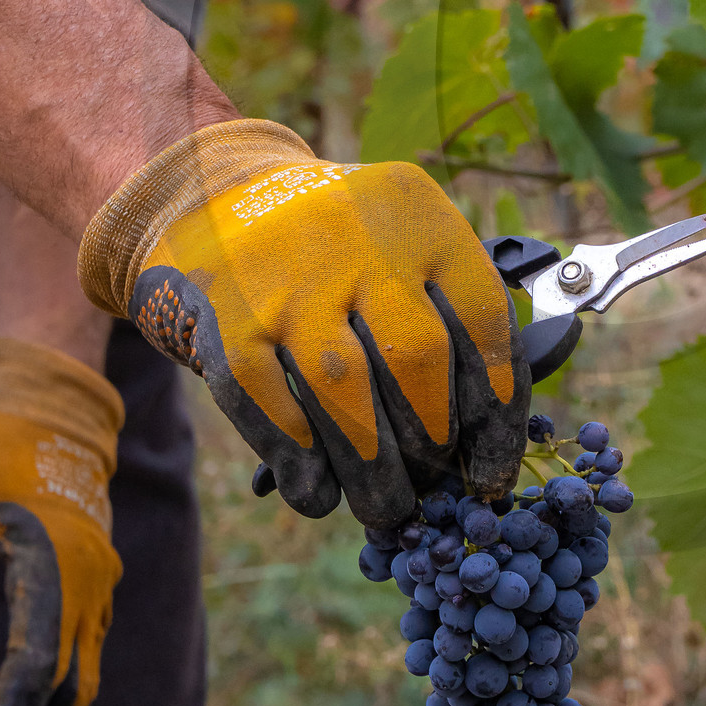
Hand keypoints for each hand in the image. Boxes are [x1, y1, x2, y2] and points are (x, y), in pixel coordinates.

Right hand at [77, 121, 529, 524]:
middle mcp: (357, 236)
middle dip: (433, 443)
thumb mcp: (399, 248)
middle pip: (417, 359)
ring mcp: (286, 275)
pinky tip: (318, 494)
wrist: (208, 195)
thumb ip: (447, 320)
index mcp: (420, 216)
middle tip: (434, 488)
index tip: (492, 475)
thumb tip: (487, 445)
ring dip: (372, 470)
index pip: (485, 321)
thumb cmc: (332, 250)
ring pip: (344, 389)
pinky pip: (270, 404)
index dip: (498, 414)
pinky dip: (300, 462)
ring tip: (386, 510)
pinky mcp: (225, 314)